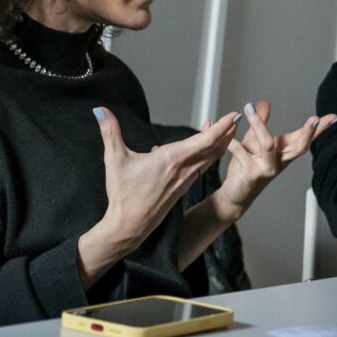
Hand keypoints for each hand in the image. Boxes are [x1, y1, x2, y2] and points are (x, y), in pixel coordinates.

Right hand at [82, 109, 240, 279]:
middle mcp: (183, 170)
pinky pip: (200, 169)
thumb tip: (100, 109)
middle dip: (225, 133)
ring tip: (226, 133)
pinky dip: (207, 157)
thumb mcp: (114, 160)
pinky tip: (201, 152)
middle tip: (236, 120)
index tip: (232, 116)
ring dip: (218, 145)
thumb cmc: (123, 194)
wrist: (129, 226)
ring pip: (208, 160)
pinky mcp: (182, 189)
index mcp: (171, 160)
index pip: (203, 140)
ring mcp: (185, 181)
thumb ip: (110, 132)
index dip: (220, 127)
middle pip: (212, 149)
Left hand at [219, 101, 336, 209]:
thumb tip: (264, 102)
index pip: (304, 138)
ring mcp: (267, 169)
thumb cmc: (247, 168)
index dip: (319, 129)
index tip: (334, 118)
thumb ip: (260, 123)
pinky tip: (230, 140)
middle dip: (308, 133)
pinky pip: (243, 156)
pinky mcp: (252, 175)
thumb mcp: (254, 142)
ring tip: (249, 110)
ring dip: (259, 125)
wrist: (235, 194)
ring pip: (268, 145)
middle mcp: (279, 162)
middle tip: (314, 119)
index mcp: (283, 153)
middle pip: (299, 147)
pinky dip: (236, 147)